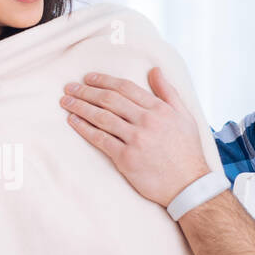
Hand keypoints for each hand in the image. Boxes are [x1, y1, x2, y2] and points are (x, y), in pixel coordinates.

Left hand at [60, 67, 210, 206]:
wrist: (188, 185)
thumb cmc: (187, 151)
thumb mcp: (184, 116)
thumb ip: (168, 92)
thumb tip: (155, 70)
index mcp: (159, 109)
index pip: (125, 88)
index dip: (104, 80)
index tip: (88, 78)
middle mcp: (146, 121)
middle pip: (110, 100)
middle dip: (86, 91)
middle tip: (69, 88)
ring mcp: (136, 139)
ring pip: (102, 117)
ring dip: (80, 107)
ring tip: (66, 102)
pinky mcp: (126, 158)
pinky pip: (100, 139)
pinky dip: (84, 128)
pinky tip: (73, 121)